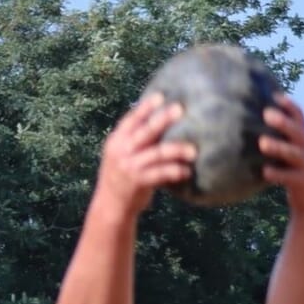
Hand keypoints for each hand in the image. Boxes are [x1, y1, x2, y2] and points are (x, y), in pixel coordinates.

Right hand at [94, 95, 195, 218]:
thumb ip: (134, 140)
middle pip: (145, 131)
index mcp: (116, 141)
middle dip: (163, 119)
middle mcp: (121, 151)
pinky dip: (174, 171)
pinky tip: (186, 171)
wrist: (110, 207)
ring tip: (193, 150)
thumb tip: (158, 121)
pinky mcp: (138, 182)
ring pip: (157, 153)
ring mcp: (129, 166)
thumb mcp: (120, 155)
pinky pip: (160, 174)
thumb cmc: (122, 178)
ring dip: (177, 150)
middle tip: (180, 109)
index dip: (145, 108)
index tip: (160, 96)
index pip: (131, 120)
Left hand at [259, 94, 303, 218]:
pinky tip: (264, 172)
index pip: (300, 117)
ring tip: (262, 143)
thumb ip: (279, 138)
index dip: (289, 106)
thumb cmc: (292, 170)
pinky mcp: (303, 182)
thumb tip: (252, 122)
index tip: (275, 96)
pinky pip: (289, 177)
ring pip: (293, 154)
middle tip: (266, 114)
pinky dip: (277, 174)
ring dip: (278, 147)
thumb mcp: (290, 151)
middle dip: (283, 122)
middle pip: (297, 132)